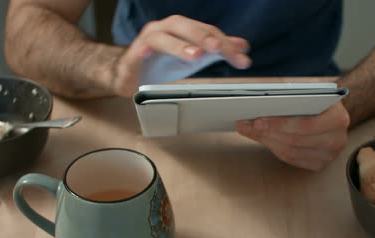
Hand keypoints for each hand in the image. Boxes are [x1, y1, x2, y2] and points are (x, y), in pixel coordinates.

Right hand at [109, 15, 250, 96]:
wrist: (131, 73)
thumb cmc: (162, 62)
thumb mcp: (194, 56)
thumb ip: (217, 51)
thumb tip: (242, 46)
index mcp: (181, 29)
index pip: (206, 32)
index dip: (225, 44)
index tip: (242, 58)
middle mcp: (164, 29)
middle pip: (185, 27)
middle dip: (203, 37)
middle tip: (218, 48)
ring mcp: (147, 40)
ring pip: (163, 37)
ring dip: (180, 45)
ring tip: (196, 56)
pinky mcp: (134, 56)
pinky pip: (139, 51)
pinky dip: (146, 50)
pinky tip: (152, 53)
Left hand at [236, 101, 349, 170]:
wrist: (333, 112)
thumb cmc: (318, 100)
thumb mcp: (308, 92)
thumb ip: (286, 97)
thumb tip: (256, 106)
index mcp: (337, 117)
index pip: (304, 124)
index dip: (279, 123)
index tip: (257, 120)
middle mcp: (337, 138)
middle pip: (295, 140)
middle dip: (267, 132)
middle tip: (246, 125)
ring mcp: (329, 154)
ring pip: (290, 151)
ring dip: (267, 140)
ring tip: (249, 129)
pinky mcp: (320, 164)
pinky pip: (292, 159)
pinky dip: (275, 149)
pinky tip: (263, 138)